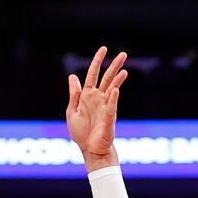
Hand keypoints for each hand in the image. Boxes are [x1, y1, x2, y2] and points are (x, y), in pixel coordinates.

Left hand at [66, 46, 128, 166]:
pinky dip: (112, 98)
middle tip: (123, 54)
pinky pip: (111, 105)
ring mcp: (105, 106)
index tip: (104, 49)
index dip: (97, 62)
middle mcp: (98, 98)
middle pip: (107, 78)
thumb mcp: (72, 111)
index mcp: (87, 95)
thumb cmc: (81, 132)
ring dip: (118, 79)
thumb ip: (74, 94)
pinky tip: (115, 89)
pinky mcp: (109, 116)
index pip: (93, 75)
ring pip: (113, 88)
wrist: (89, 148)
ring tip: (125, 69)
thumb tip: (73, 76)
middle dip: (115, 66)